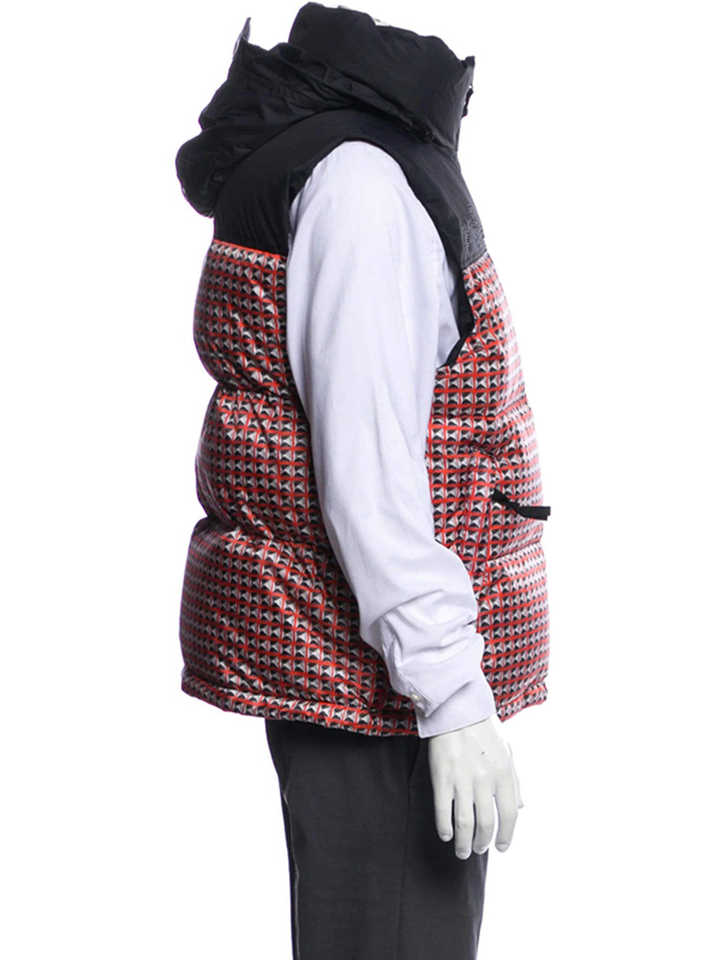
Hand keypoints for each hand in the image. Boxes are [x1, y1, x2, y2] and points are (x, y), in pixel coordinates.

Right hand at [427, 712, 523, 858]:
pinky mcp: (441, 777)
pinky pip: (443, 810)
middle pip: (486, 823)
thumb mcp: (507, 751)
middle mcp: (485, 779)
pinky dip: (444, 828)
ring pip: (464, 823)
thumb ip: (515, 781)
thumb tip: (521, 807)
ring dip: (464, 842)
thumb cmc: (483, 728)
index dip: (507, 835)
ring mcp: (462, 779)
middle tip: (479, 849)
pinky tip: (445, 835)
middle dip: (483, 842)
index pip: (510, 814)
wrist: (456, 707)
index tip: (502, 846)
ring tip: (462, 851)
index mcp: (504, 772)